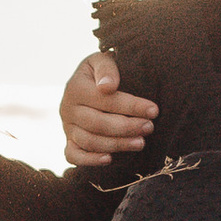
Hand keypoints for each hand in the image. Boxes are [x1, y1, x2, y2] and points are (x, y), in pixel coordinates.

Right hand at [61, 50, 157, 164]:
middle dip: (126, 127)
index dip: (131, 106)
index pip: (105, 100)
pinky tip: (109, 159)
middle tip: (149, 127)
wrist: (88, 83)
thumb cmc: (102, 72)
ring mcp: (67, 127)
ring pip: (89, 141)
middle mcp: (67, 108)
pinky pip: (73, 156)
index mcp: (75, 87)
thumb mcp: (102, 60)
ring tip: (140, 142)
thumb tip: (108, 87)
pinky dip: (89, 160)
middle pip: (97, 124)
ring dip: (117, 144)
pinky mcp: (69, 141)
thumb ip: (106, 69)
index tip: (154, 110)